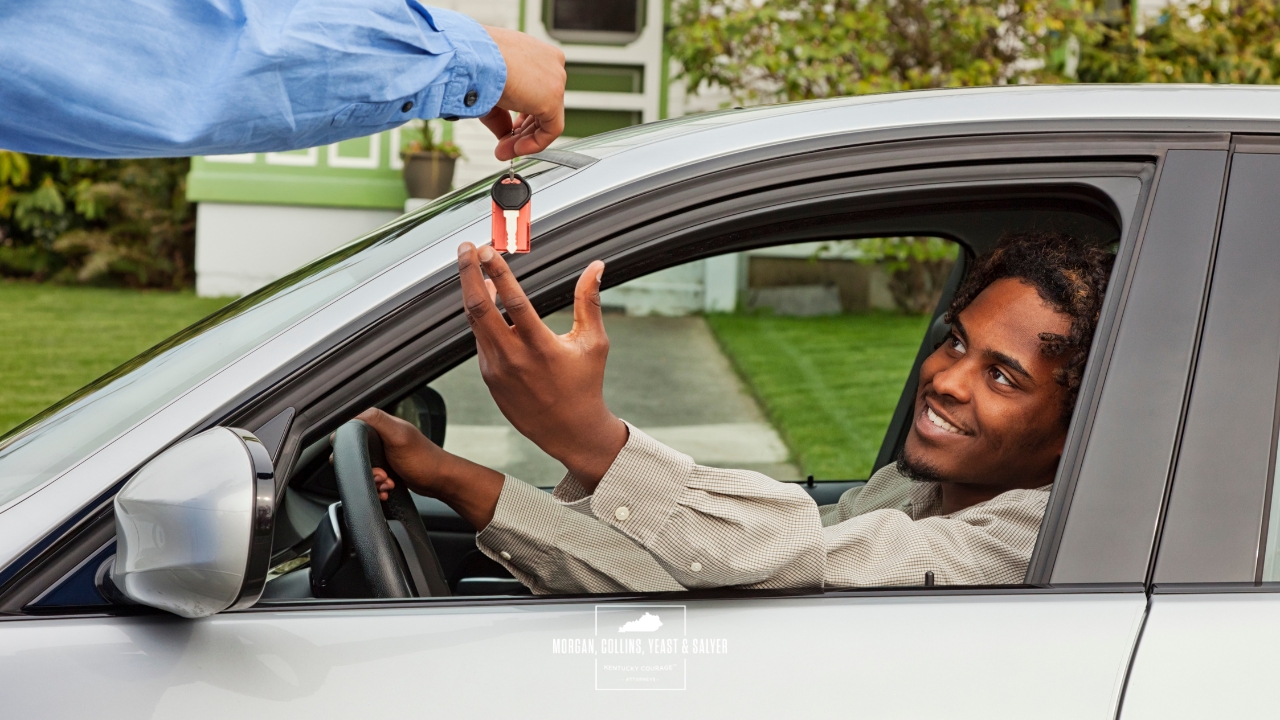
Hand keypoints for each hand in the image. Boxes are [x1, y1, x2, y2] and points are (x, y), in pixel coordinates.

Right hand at [356, 408, 504, 528]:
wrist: (441, 481)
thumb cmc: (424, 459)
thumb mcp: (398, 436)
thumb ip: (377, 421)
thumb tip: (352, 412)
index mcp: (381, 424)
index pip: (351, 429)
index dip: (351, 447)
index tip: (363, 458)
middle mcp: (381, 437)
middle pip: (356, 454)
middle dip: (365, 469)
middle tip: (381, 474)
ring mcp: (384, 454)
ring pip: (364, 470)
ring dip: (373, 481)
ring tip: (387, 483)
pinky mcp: (387, 469)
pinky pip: (372, 480)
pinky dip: (378, 488)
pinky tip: (388, 489)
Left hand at [457, 242, 627, 489]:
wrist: (569, 431)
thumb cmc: (585, 384)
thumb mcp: (593, 343)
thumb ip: (589, 301)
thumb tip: (596, 266)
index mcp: (540, 346)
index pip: (512, 301)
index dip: (498, 272)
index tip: (488, 249)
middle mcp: (513, 357)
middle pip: (478, 308)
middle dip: (469, 273)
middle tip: (466, 247)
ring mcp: (496, 369)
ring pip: (474, 322)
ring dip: (472, 292)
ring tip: (476, 268)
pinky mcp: (489, 377)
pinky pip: (480, 340)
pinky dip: (480, 317)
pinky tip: (486, 301)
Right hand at [481, 26, 565, 160]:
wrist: (472, 55)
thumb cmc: (474, 60)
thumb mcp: (491, 89)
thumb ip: (502, 113)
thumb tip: (504, 133)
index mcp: (537, 54)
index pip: (537, 91)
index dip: (522, 116)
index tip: (508, 130)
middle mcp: (550, 63)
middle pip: (542, 107)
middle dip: (522, 131)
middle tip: (504, 145)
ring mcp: (555, 79)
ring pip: (547, 119)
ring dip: (524, 140)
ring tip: (504, 150)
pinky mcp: (553, 97)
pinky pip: (551, 130)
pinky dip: (534, 144)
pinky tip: (516, 150)